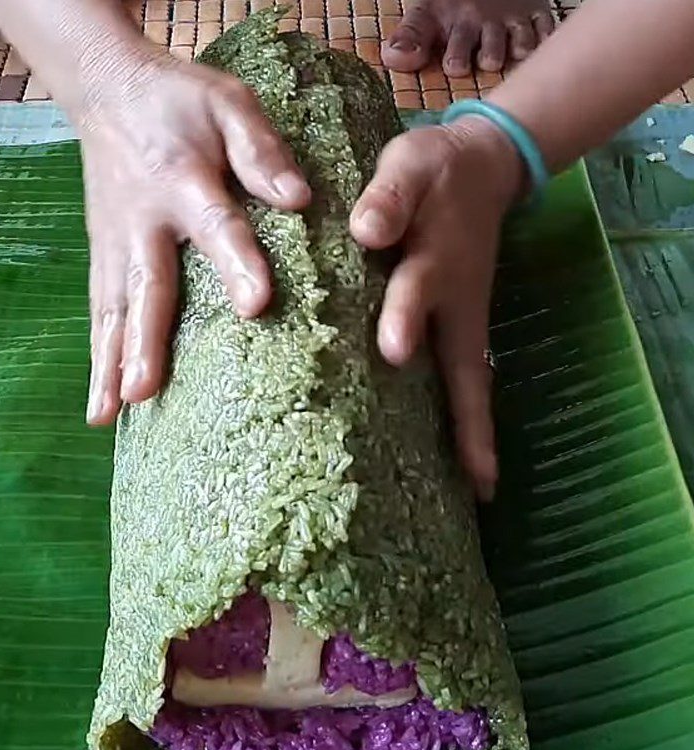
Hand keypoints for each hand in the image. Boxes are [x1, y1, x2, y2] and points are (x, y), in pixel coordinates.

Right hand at [81, 56, 310, 425]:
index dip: (236, 262)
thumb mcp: (228, 105)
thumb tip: (298, 197)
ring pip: (112, 310)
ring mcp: (116, 244)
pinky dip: (99, 357)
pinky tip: (102, 403)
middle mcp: (143, 221)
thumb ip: (260, 148)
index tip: (256, 303)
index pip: (215, 225)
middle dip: (145, 341)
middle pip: (146, 286)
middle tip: (145, 391)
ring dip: (110, 363)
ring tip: (110, 416)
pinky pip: (101, 313)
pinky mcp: (104, 257)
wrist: (109, 89)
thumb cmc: (180, 101)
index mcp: (183, 180)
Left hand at [350, 119, 523, 499]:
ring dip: (474, 431)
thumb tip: (365, 230)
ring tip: (480, 487)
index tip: (392, 351)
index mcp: (435, 259)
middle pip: (467, 368)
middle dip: (470, 421)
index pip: (417, 290)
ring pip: (469, 380)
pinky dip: (464, 414)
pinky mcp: (458, 325)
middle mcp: (456, 302)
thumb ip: (389, 195)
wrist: (479, 167)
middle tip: (479, 479)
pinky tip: (455, 456)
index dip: (405, 317)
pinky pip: (463, 375)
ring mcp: (463, 318)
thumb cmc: (433, 170)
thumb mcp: (410, 166)